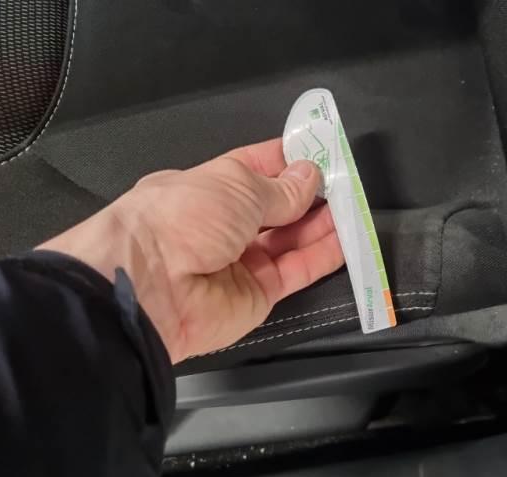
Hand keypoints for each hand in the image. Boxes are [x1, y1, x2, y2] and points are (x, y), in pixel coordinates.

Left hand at [39, 139, 343, 362]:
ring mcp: (240, 261)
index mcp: (206, 189)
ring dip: (321, 224)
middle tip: (346, 182)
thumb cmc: (182, 218)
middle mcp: (222, 225)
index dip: (287, 160)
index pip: (254, 169)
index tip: (322, 151)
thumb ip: (280, 188)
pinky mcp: (258, 294)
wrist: (151, 287)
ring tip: (354, 208)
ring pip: (290, 240)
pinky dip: (322, 256)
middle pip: (276, 207)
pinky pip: (296, 271)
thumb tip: (309, 176)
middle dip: (309, 194)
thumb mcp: (234, 186)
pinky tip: (347, 240)